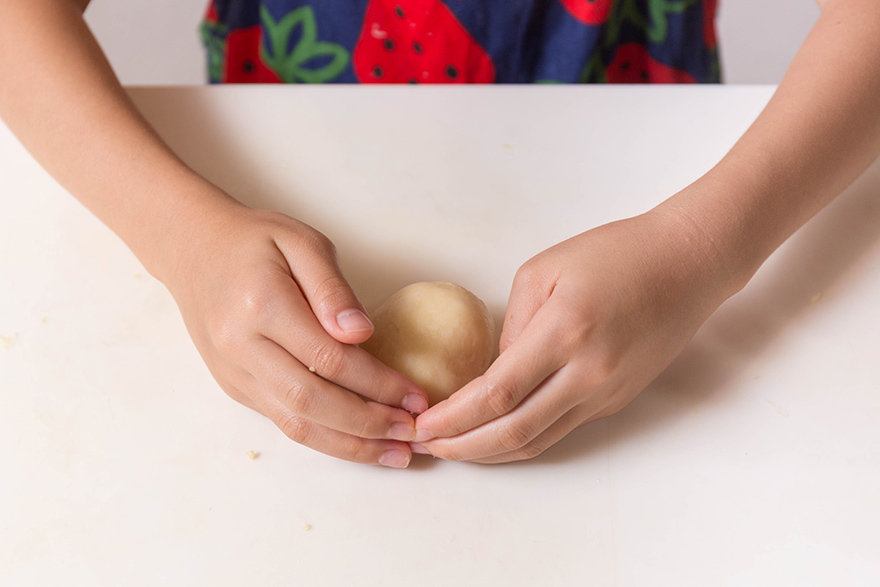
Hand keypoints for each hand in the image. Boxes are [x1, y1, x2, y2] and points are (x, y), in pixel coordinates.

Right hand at [162, 200, 428, 467]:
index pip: (329, 358)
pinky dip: (324, 438)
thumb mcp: (301, 242)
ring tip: (395, 454)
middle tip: (413, 432)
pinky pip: (282, 421)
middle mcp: (241, 346)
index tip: (417, 396)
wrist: (193, 249)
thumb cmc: (256, 241)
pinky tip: (359, 442)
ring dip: (349, 445)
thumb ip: (332, 288)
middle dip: (369, 423)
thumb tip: (362, 333)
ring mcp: (234, 372)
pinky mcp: (234, 386)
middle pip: (312, 401)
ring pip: (295, 423)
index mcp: (262, 305)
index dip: (378, 384)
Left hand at [412, 204, 742, 462]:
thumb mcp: (543, 270)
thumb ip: (512, 325)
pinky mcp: (616, 400)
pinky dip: (523, 438)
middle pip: (514, 432)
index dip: (454, 416)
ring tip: (456, 449)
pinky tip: (497, 433)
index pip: (496, 393)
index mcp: (564, 332)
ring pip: (539, 441)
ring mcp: (605, 392)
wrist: (687, 264)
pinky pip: (561, 428)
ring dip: (492, 452)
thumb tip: (495, 371)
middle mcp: (588, 373)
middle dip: (464, 447)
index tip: (423, 423)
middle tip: (429, 447)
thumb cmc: (615, 253)